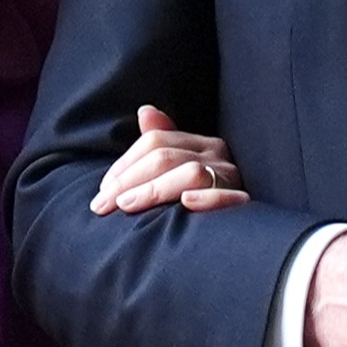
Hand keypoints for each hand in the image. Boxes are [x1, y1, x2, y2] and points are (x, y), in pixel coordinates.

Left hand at [91, 105, 248, 214]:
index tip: (103, 190)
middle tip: (103, 205)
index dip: (124, 164)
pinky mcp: (244, 202)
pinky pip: (226, 197)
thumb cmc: (201, 198)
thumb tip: (146, 111)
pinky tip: (186, 203)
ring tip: (126, 206)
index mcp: (200, 143)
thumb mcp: (179, 169)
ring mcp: (231, 177)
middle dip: (128, 180)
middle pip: (165, 156)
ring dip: (153, 190)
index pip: (155, 141)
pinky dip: (206, 198)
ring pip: (190, 173)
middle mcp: (217, 154)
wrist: (239, 234)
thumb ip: (162, 143)